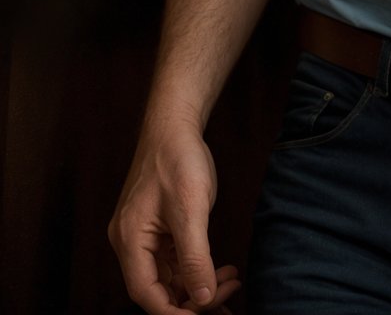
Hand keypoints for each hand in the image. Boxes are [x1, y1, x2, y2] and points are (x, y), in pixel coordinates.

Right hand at [109, 122, 240, 312]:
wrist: (174, 124)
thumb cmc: (178, 159)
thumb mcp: (191, 210)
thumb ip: (195, 257)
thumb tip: (203, 299)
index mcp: (129, 241)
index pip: (147, 295)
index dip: (177, 312)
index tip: (210, 310)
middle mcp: (130, 244)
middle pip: (158, 291)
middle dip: (193, 300)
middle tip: (228, 295)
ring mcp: (142, 237)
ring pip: (167, 279)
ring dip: (197, 286)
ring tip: (230, 284)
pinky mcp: (156, 230)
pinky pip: (172, 262)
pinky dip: (194, 270)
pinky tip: (219, 270)